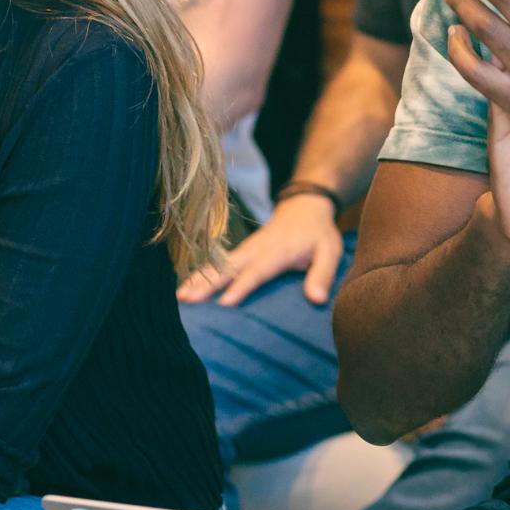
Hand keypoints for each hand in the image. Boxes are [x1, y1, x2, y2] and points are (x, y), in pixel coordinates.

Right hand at [178, 193, 341, 304]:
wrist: (304, 205)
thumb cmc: (318, 233)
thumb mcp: (330, 250)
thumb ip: (323, 274)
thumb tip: (316, 299)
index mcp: (279, 251)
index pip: (258, 271)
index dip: (242, 286)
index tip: (225, 303)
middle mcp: (257, 248)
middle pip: (229, 267)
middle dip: (208, 284)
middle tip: (188, 300)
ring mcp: (246, 248)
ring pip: (218, 264)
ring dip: (198, 279)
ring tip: (179, 297)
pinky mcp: (240, 251)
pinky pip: (217, 263)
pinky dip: (200, 274)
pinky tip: (184, 289)